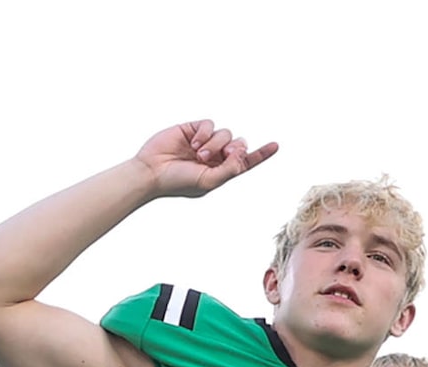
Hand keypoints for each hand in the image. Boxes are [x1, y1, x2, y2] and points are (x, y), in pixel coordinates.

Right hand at [132, 120, 279, 199]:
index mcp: (220, 171)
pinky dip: (205, 133)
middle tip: (227, 154)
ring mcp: (204, 141)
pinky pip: (209, 124)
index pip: (245, 162)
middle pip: (238, 144)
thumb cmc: (177, 182)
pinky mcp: (192, 129)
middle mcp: (214, 155)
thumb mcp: (208, 182)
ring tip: (199, 155)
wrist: (151, 173)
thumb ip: (229, 169)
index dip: (260, 154)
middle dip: (237, 148)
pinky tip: (194, 143)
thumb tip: (242, 153)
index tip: (276, 145)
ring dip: (216, 144)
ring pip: (225, 133)